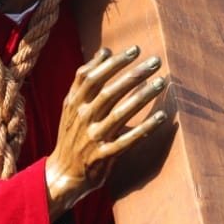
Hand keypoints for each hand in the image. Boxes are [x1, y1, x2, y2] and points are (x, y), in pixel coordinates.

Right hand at [45, 46, 168, 220]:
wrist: (62, 173)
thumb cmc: (72, 134)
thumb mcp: (72, 105)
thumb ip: (86, 80)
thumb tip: (105, 51)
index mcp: (73, 103)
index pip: (91, 76)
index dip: (113, 62)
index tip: (135, 50)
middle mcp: (82, 118)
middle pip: (109, 91)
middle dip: (133, 74)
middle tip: (155, 62)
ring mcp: (93, 137)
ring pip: (120, 114)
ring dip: (142, 97)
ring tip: (161, 82)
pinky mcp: (104, 156)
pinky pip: (128, 140)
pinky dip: (145, 128)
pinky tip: (162, 117)